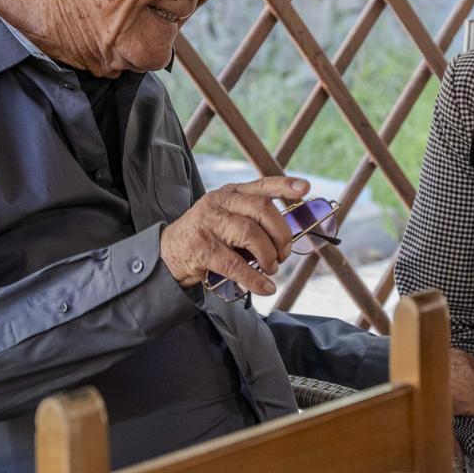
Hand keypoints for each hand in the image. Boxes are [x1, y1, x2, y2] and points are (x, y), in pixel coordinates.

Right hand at [160, 176, 308, 293]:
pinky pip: (236, 264)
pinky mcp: (202, 248)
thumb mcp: (227, 218)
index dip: (284, 185)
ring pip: (250, 234)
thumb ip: (252, 220)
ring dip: (268, 256)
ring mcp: (208, 223)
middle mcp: (219, 203)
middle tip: (284, 254)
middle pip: (262, 210)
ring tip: (271, 268)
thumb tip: (287, 238)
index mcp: (230, 194)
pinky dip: (255, 279)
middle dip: (281, 234)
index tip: (305, 188)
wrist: (168, 253)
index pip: (261, 185)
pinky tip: (265, 287)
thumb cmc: (208, 237)